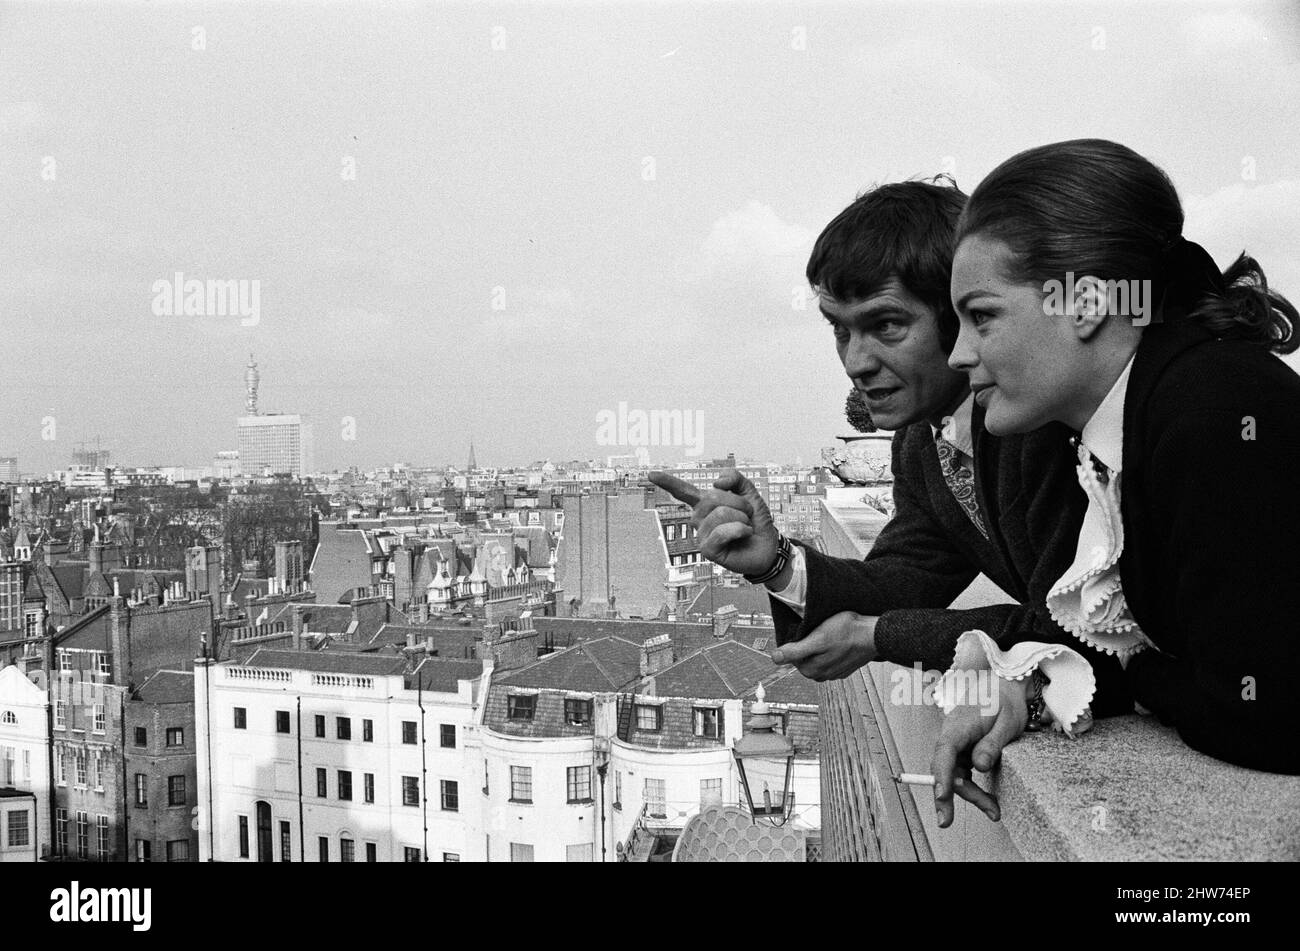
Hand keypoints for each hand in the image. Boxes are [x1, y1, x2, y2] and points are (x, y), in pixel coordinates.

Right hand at [647, 469, 778, 576]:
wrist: (769, 546)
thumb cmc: (755, 522)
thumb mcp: (749, 493)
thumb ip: (735, 478)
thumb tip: (717, 481)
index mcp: (705, 504)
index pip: (683, 492)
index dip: (667, 482)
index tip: (651, 475)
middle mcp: (699, 519)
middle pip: (712, 497)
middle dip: (738, 501)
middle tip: (747, 513)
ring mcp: (702, 535)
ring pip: (720, 514)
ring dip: (742, 517)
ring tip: (745, 526)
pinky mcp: (708, 550)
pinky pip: (722, 532)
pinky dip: (740, 530)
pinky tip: (744, 535)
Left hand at [769, 612, 877, 680]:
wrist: (875, 635)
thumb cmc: (848, 632)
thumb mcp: (818, 638)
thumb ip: (795, 650)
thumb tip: (775, 658)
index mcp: (812, 671)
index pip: (792, 656)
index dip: (796, 641)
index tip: (805, 631)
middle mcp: (822, 676)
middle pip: (804, 658)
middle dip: (807, 645)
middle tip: (817, 630)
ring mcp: (835, 673)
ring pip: (817, 657)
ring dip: (819, 647)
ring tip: (828, 634)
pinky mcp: (845, 667)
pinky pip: (830, 658)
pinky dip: (831, 649)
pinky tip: (838, 640)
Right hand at [929, 674, 1030, 828]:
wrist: (1004, 686)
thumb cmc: (1004, 701)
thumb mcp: (1006, 723)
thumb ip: (992, 744)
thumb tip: (979, 767)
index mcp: (958, 726)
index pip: (944, 753)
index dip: (940, 776)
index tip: (941, 795)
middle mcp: (951, 736)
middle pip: (945, 769)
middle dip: (947, 796)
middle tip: (946, 822)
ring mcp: (956, 744)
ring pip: (954, 774)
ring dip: (970, 795)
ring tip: (993, 812)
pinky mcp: (963, 750)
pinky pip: (963, 772)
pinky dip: (973, 788)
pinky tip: (988, 801)